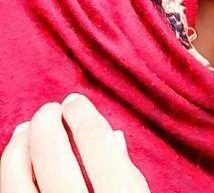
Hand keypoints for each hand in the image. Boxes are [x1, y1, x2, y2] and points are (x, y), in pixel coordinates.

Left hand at [0, 94, 149, 191]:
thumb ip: (129, 176)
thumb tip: (113, 137)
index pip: (95, 143)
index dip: (82, 115)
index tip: (74, 102)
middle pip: (52, 159)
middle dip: (46, 124)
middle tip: (50, 109)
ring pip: (18, 183)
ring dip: (18, 148)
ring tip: (25, 129)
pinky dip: (9, 173)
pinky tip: (15, 160)